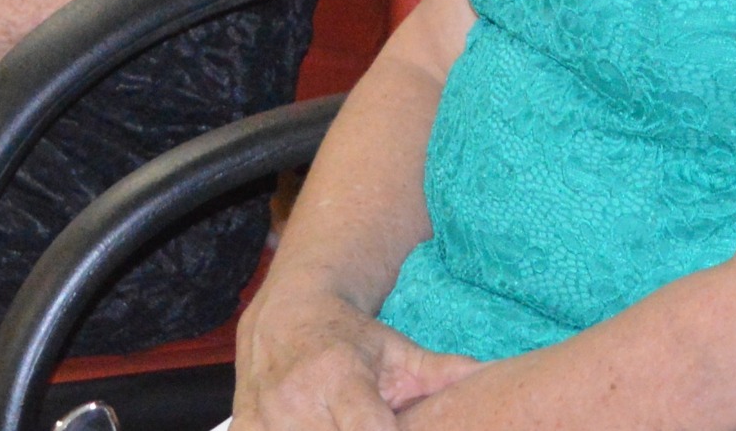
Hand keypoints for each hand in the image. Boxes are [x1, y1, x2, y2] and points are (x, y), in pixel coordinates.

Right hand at [236, 282, 478, 430]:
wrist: (283, 317)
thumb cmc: (348, 339)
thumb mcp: (395, 351)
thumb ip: (441, 374)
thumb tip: (491, 378)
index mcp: (337, 375)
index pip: (367, 430)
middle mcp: (296, 398)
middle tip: (372, 424)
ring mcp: (265, 417)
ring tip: (342, 424)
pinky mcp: (244, 428)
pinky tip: (311, 429)